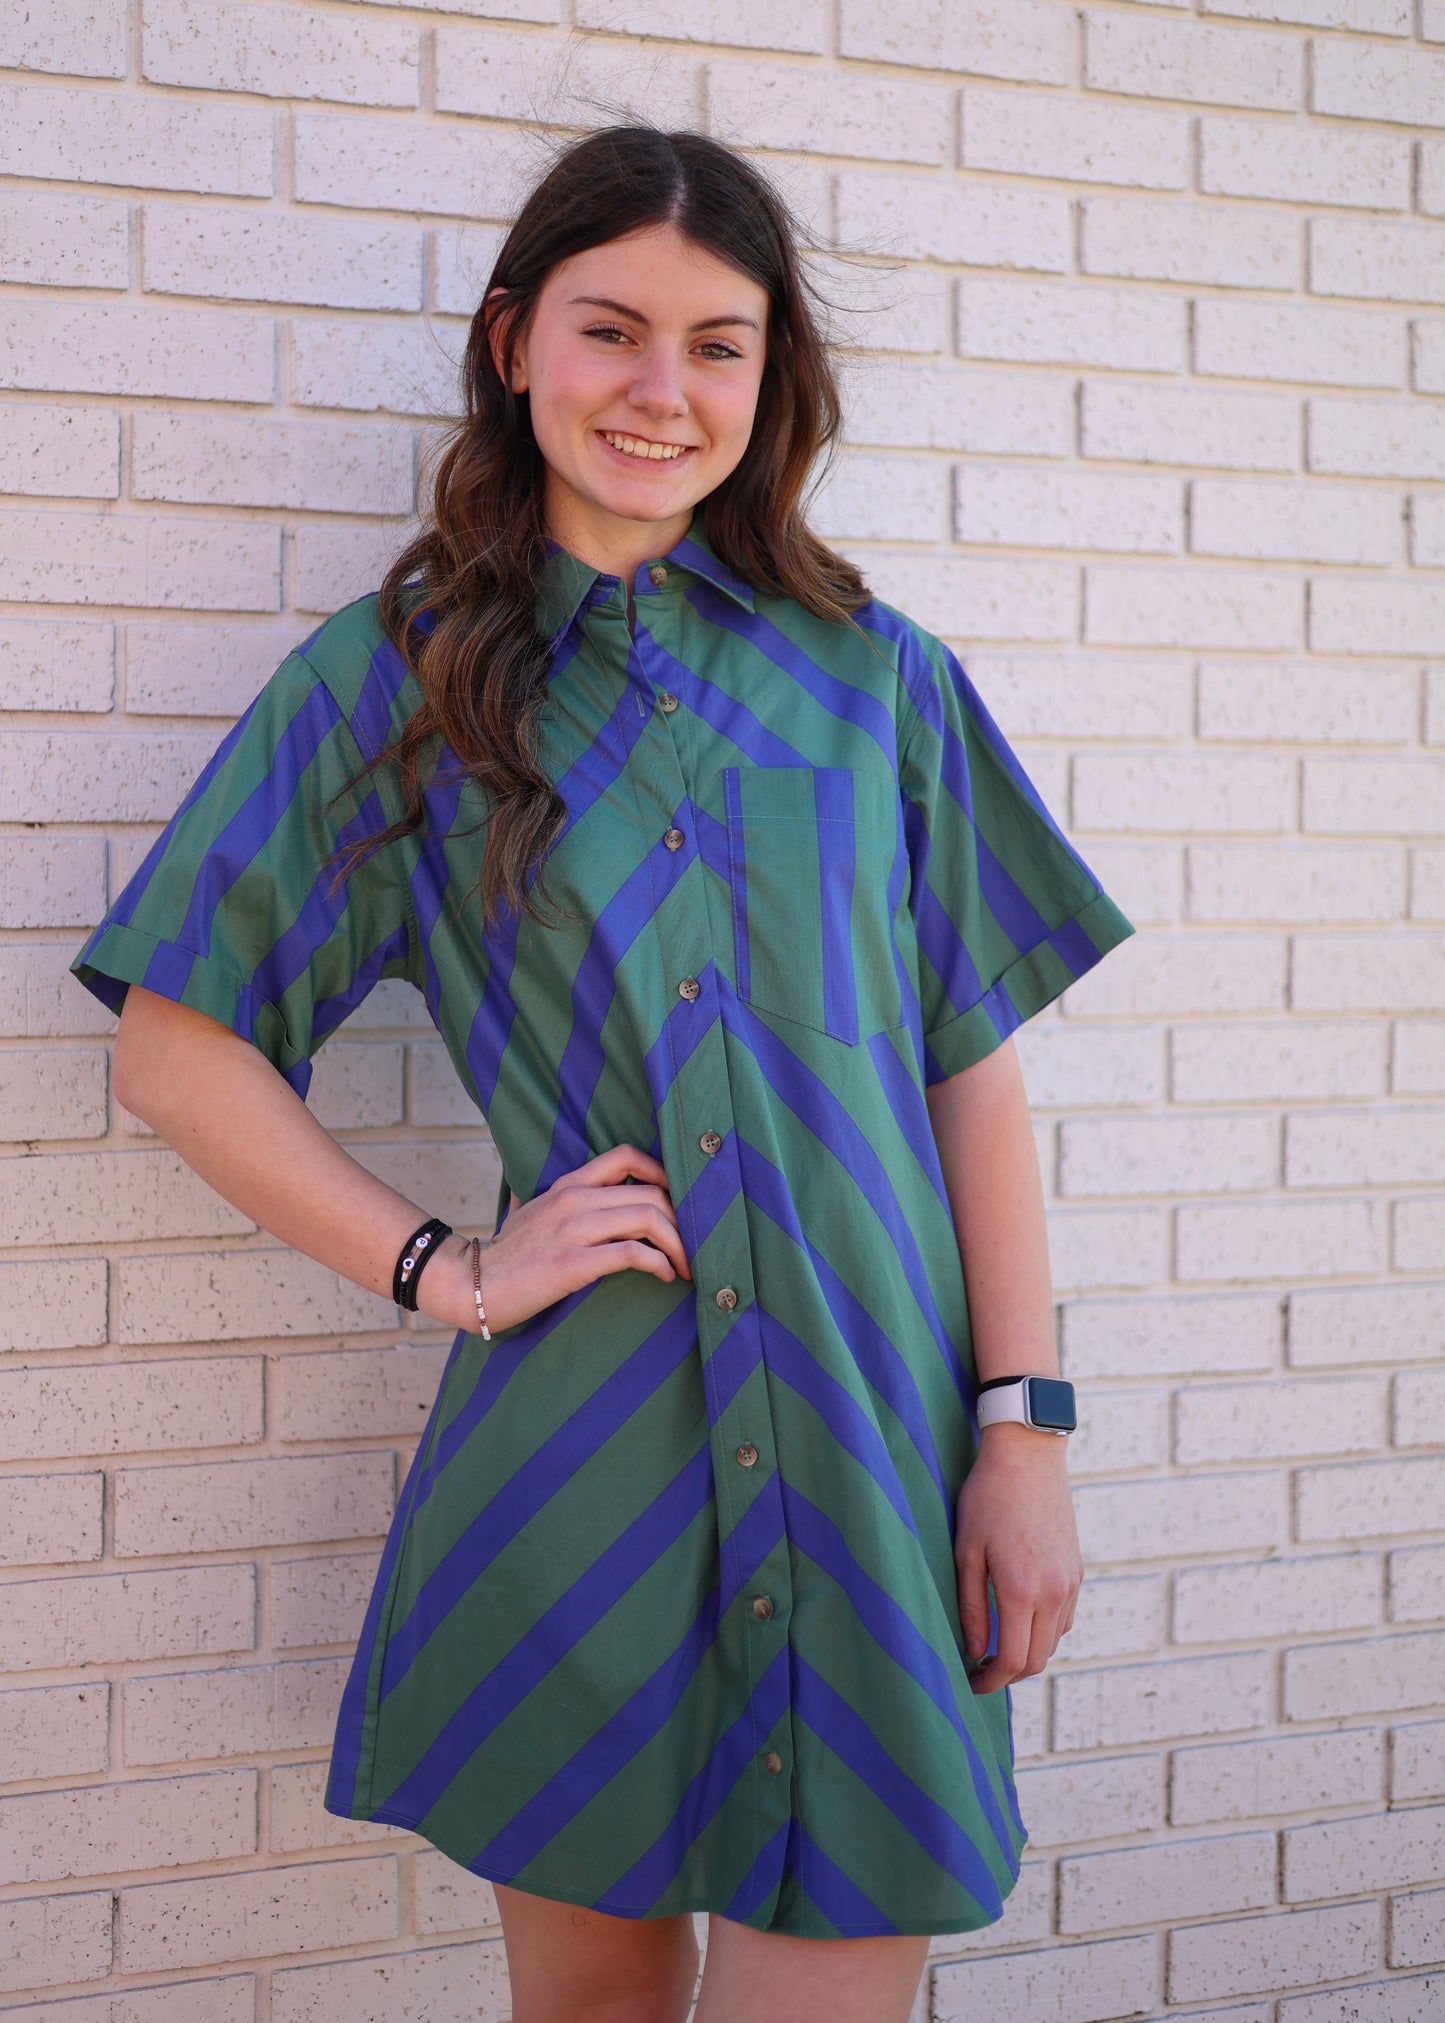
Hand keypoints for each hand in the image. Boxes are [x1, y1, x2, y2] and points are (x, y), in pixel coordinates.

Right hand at [416, 1143, 691, 1333]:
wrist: (471, 1284)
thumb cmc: (506, 1255)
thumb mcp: (528, 1213)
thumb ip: (551, 1200)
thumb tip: (561, 1198)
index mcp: (567, 1185)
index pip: (626, 1156)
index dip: (663, 1172)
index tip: (679, 1201)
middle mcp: (574, 1199)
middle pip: (651, 1192)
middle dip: (683, 1220)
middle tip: (692, 1245)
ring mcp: (574, 1229)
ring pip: (648, 1218)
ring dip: (679, 1244)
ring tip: (685, 1265)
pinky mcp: (574, 1263)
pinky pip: (633, 1253)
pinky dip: (659, 1263)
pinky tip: (664, 1276)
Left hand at [954, 1423, 1081, 1694]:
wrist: (1028, 1456)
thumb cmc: (987, 1498)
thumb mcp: (966, 1551)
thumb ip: (970, 1607)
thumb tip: (975, 1650)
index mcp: (1021, 1590)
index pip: (1012, 1660)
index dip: (990, 1681)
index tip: (970, 1682)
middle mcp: (1053, 1592)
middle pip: (1037, 1659)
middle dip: (1008, 1673)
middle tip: (980, 1670)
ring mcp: (1070, 1582)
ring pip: (1053, 1641)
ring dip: (1027, 1652)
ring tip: (995, 1644)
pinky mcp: (1077, 1570)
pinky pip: (1064, 1618)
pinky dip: (1044, 1630)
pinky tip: (1020, 1618)